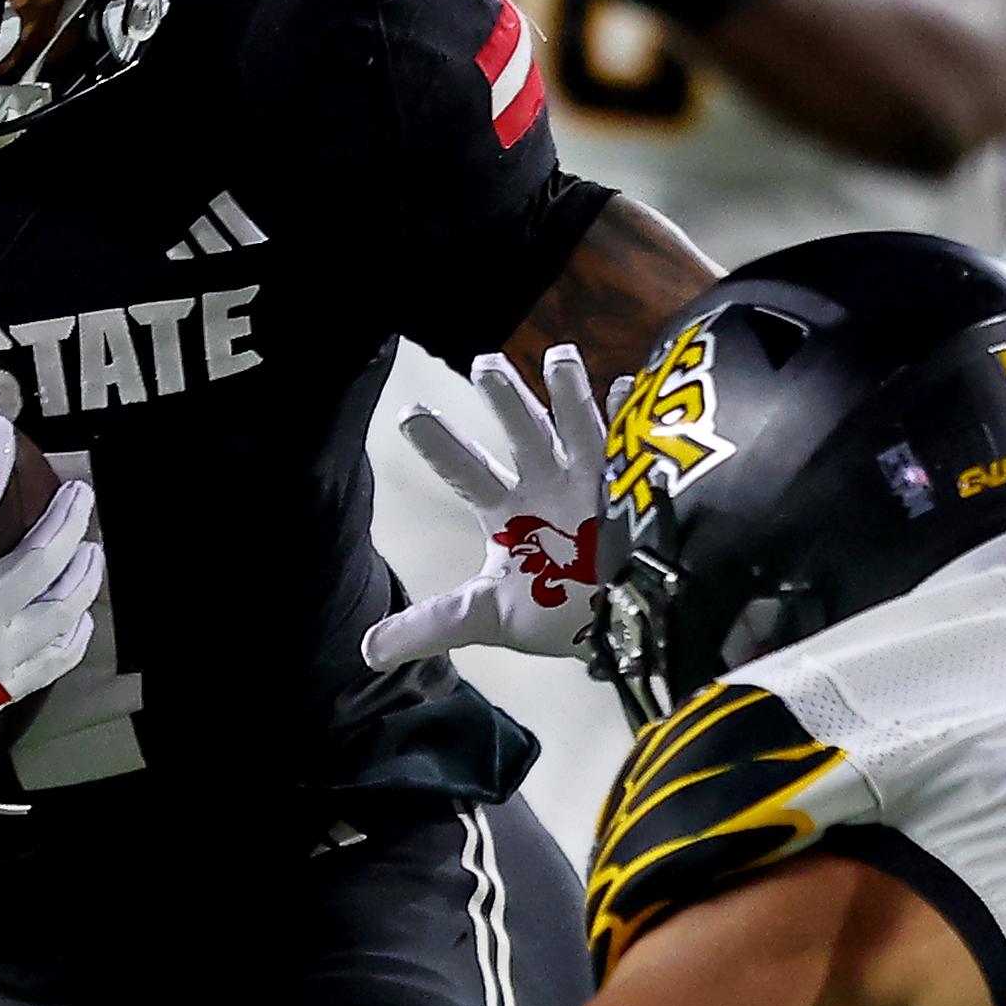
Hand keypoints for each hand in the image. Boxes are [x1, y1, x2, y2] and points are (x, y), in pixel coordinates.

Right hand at [0, 418, 100, 842]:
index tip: (0, 432)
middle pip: (43, 558)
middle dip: (69, 518)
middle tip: (79, 491)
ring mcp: (1, 659)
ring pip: (65, 607)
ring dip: (84, 574)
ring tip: (92, 550)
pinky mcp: (8, 690)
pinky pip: (58, 658)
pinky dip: (75, 634)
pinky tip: (80, 618)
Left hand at [364, 346, 607, 668]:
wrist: (624, 625)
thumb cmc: (554, 614)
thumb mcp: (486, 617)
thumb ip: (432, 626)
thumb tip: (367, 650)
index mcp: (509, 512)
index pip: (467, 472)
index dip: (441, 446)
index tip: (409, 414)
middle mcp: (548, 484)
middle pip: (523, 434)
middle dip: (505, 401)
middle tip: (484, 363)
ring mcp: (594, 482)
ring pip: (579, 429)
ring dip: (569, 395)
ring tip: (560, 356)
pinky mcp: (638, 487)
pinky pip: (637, 445)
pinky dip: (636, 420)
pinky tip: (634, 387)